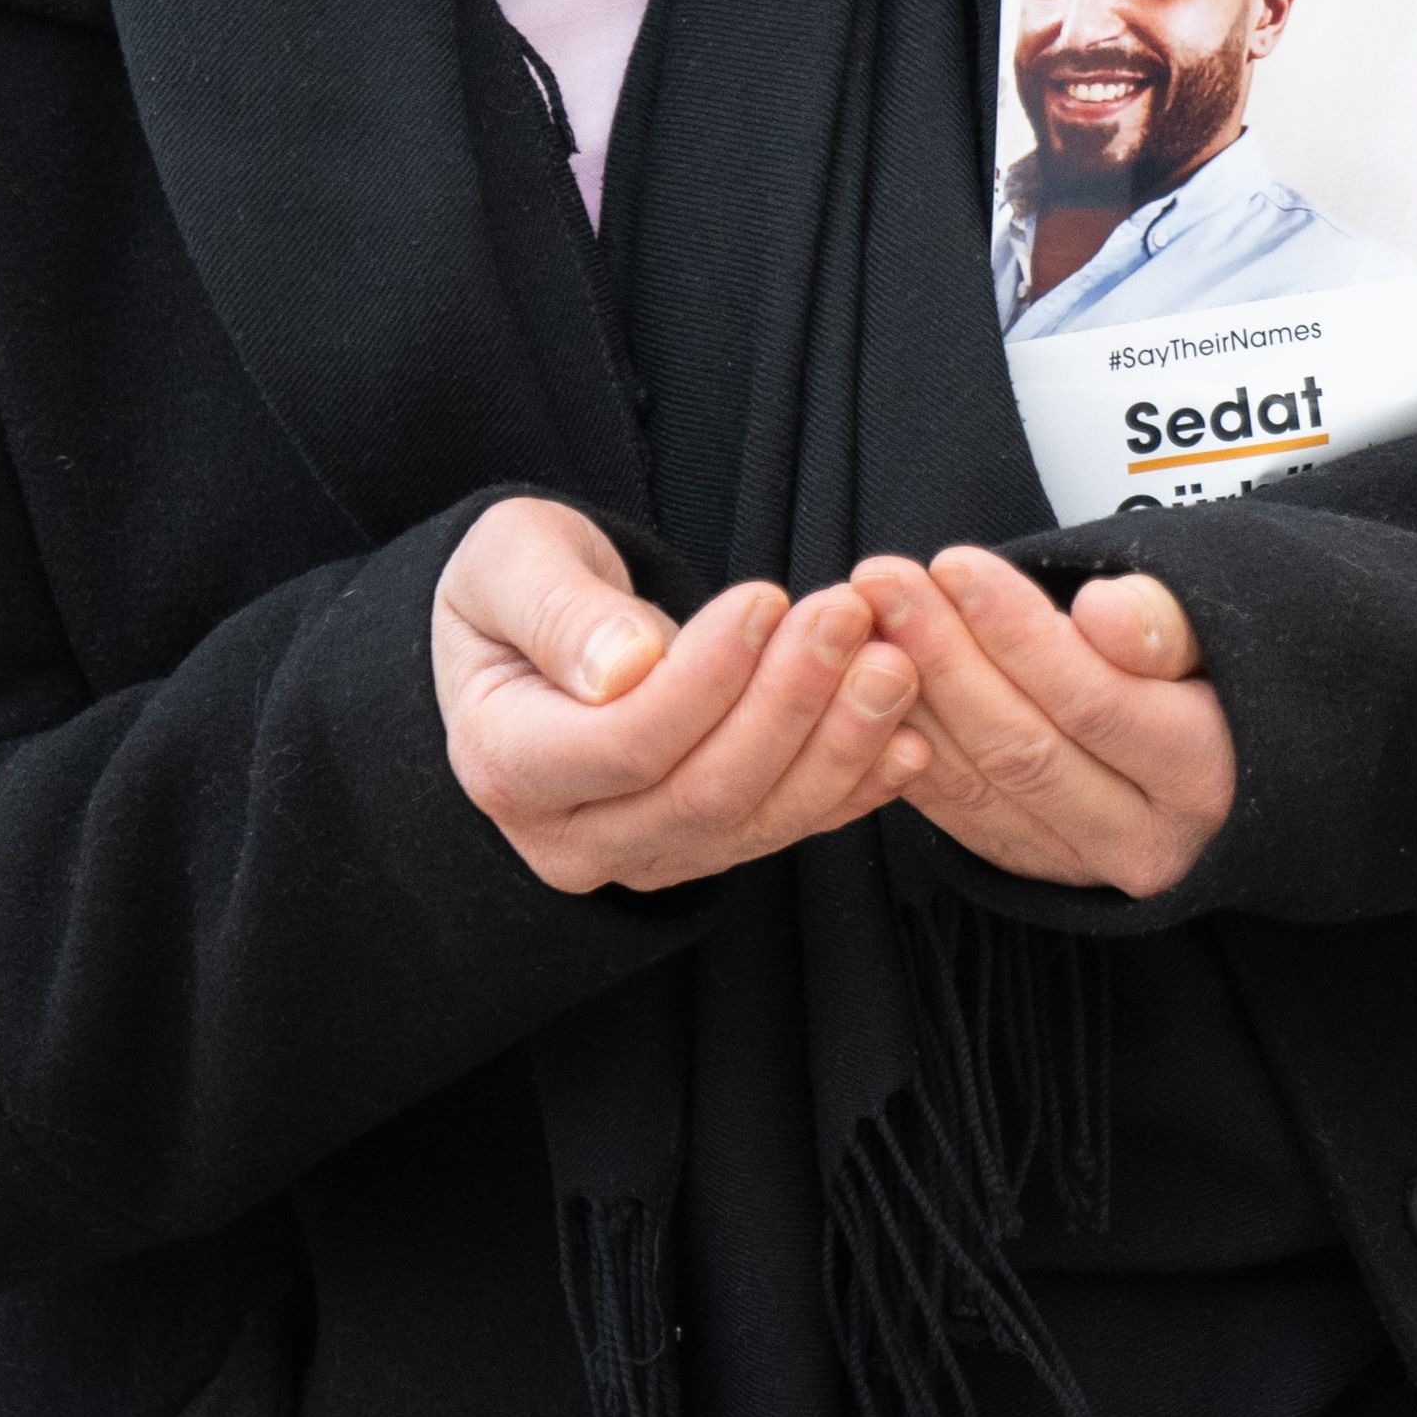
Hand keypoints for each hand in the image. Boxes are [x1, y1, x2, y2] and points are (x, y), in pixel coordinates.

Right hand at [436, 496, 930, 895]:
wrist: (532, 641)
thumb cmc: (518, 587)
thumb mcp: (510, 564)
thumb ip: (559, 612)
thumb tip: (627, 668)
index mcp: (506, 761)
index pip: (620, 745)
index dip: (705, 679)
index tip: (767, 597)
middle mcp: (571, 834)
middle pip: (700, 793)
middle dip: (789, 705)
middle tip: (850, 616)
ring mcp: (642, 853)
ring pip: (754, 821)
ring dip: (838, 746)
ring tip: (895, 665)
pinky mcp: (703, 849)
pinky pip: (786, 829)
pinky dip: (854, 788)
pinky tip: (911, 740)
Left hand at [842, 550, 1236, 897]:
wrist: (1221, 755)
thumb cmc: (1212, 671)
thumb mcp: (1214, 631)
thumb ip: (1163, 624)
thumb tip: (1101, 615)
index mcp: (1205, 778)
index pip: (1093, 702)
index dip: (1017, 633)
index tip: (955, 563)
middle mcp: (1145, 842)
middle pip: (1021, 748)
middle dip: (943, 655)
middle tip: (882, 579)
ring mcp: (1081, 866)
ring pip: (976, 782)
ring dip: (910, 693)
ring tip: (866, 614)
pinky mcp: (1030, 866)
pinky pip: (953, 808)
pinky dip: (906, 742)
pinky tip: (871, 677)